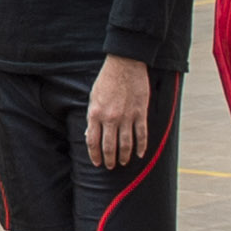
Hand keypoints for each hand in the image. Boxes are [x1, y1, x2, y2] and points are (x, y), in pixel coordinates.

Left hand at [83, 52, 153, 171]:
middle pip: (109, 146)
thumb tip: (88, 133)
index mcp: (95, 114)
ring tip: (123, 162)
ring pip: (125, 144)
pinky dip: (141, 146)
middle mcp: (110, 118)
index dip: (94, 155)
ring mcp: (126, 117)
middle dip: (109, 159)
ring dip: (124, 156)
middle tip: (110, 166)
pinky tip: (140, 154)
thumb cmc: (107, 79)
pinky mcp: (140, 113)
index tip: (97, 163)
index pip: (93, 141)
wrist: (125, 64)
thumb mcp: (93, 97)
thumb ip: (92, 116)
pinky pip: (141, 134)